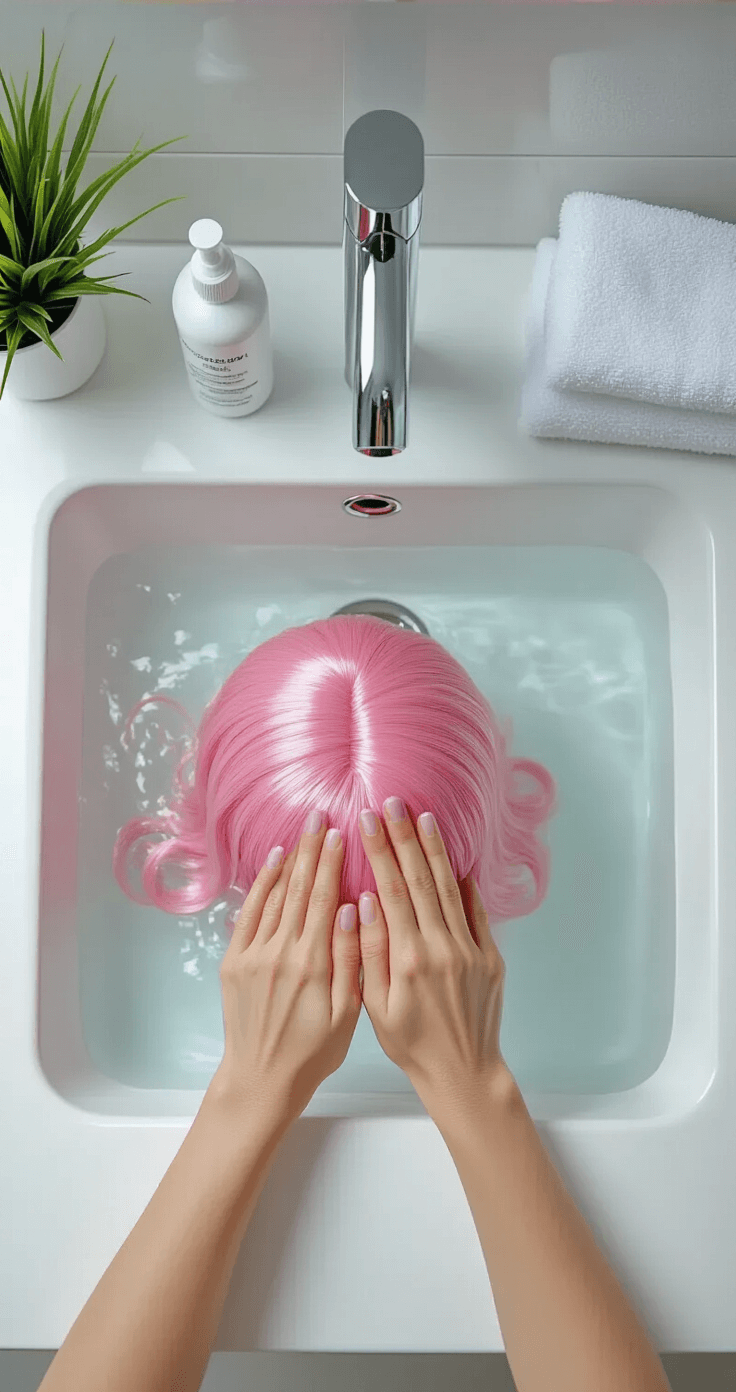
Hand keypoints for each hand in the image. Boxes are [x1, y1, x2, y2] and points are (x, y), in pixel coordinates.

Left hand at [215, 811, 361, 1120]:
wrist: (261, 1079)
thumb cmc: (313, 1053)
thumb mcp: (347, 1013)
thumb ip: (350, 960)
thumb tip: (350, 910)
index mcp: (311, 964)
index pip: (322, 899)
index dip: (330, 863)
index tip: (339, 832)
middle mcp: (279, 953)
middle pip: (297, 889)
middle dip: (310, 849)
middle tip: (319, 815)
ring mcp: (252, 955)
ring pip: (273, 896)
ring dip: (288, 861)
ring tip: (301, 831)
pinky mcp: (233, 962)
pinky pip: (248, 914)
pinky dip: (260, 886)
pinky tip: (271, 864)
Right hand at [356, 799, 507, 1115]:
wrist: (464, 1072)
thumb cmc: (412, 1045)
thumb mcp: (376, 1006)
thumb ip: (370, 952)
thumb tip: (365, 903)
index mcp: (408, 958)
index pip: (390, 891)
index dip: (378, 852)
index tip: (367, 821)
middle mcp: (440, 947)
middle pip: (419, 880)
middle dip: (404, 837)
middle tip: (394, 803)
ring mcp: (469, 950)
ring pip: (448, 889)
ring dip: (435, 851)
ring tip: (424, 818)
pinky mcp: (490, 957)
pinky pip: (476, 913)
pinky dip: (465, 885)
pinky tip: (456, 862)